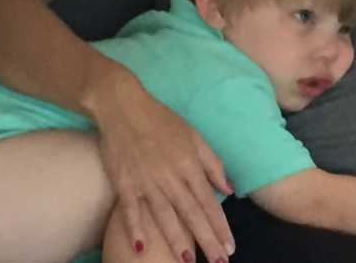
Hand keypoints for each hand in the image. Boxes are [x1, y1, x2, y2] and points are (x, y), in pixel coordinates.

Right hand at [94, 72, 234, 262]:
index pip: (210, 203)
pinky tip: (140, 248)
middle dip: (206, 240)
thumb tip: (229, 189)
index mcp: (190, 166)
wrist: (125, 107)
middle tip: (218, 262)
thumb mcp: (195, 137)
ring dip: (177, 240)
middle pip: (192, 214)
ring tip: (187, 261)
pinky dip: (135, 229)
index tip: (230, 246)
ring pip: (165, 217)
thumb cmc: (163, 121)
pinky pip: (131, 210)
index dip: (220, 227)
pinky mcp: (124, 183)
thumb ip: (212, 164)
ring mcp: (147, 182)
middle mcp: (171, 177)